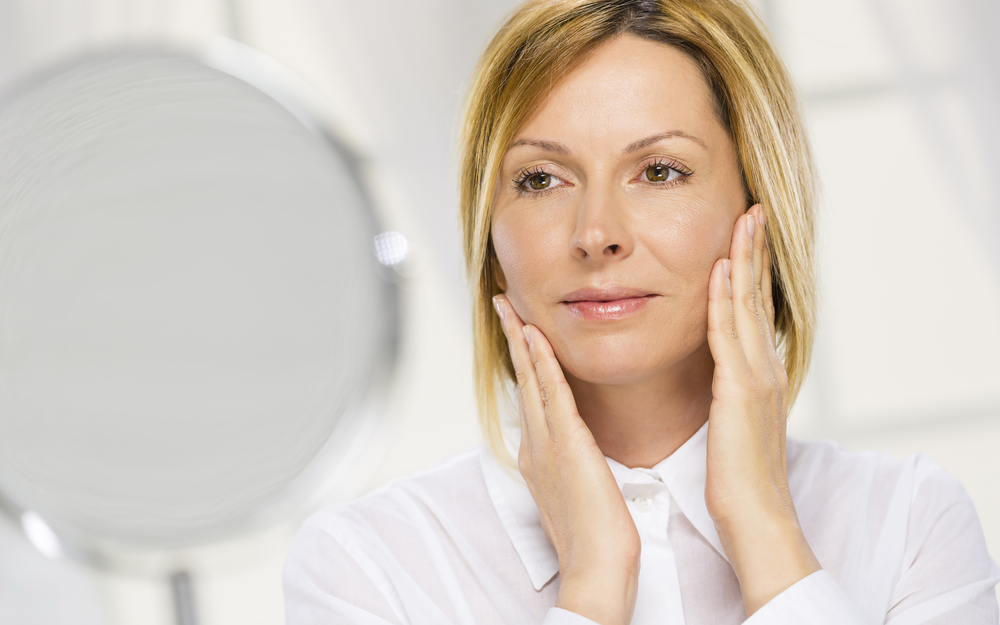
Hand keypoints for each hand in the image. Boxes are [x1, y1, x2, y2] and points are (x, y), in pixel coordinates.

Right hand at [494, 295, 639, 624]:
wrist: (595, 568)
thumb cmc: (595, 539)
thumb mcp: (578, 492)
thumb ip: (572, 465)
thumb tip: (575, 451)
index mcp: (539, 456)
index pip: (530, 397)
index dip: (524, 361)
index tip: (522, 333)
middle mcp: (534, 445)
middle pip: (522, 380)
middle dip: (512, 339)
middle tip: (504, 305)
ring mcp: (545, 443)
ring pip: (530, 379)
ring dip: (520, 339)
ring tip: (511, 307)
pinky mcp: (565, 444)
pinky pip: (551, 392)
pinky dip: (542, 361)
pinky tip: (535, 335)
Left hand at [705, 204, 820, 614]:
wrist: (754, 518)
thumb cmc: (737, 480)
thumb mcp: (734, 426)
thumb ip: (729, 395)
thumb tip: (720, 379)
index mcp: (759, 376)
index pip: (754, 311)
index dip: (752, 271)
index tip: (745, 236)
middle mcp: (764, 369)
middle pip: (758, 297)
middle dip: (756, 251)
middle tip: (753, 209)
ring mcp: (756, 378)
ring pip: (750, 305)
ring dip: (746, 260)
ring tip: (744, 219)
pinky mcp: (741, 392)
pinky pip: (730, 335)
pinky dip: (728, 299)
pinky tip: (723, 269)